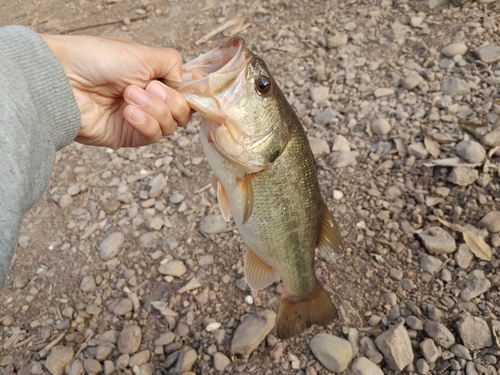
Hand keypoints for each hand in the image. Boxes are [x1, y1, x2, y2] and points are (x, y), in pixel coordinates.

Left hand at [41, 34, 191, 148]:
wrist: (64, 80)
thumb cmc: (97, 60)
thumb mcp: (143, 53)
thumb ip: (172, 63)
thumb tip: (186, 80)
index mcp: (153, 77)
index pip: (184, 92)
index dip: (188, 93)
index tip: (184, 87)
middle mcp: (149, 99)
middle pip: (182, 112)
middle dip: (169, 100)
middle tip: (147, 87)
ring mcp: (140, 119)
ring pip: (171, 126)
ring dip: (154, 109)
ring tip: (129, 96)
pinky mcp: (129, 136)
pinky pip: (153, 136)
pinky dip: (145, 123)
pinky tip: (128, 112)